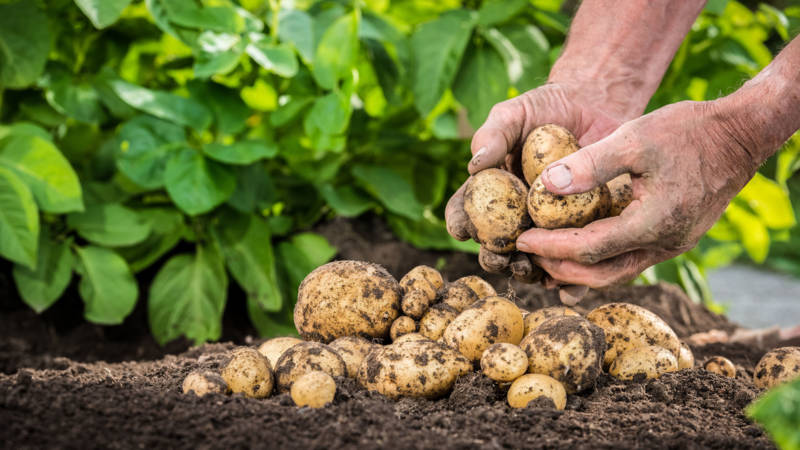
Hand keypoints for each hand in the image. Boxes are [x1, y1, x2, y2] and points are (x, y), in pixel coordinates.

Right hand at [445, 83, 624, 289]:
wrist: (596, 106)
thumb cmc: (546, 108)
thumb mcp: (515, 113)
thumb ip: (493, 134)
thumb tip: (475, 164)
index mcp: (491, 192)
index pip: (465, 212)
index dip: (460, 223)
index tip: (463, 229)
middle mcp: (515, 215)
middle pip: (496, 247)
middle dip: (494, 258)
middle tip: (501, 257)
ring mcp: (548, 227)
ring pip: (532, 262)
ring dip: (528, 273)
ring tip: (533, 270)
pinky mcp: (582, 232)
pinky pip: (573, 262)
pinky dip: (570, 282)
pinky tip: (570, 287)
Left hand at [515, 99, 759, 287]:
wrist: (740, 135)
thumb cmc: (688, 130)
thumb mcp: (635, 137)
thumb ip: (591, 163)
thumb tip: (546, 186)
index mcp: (653, 223)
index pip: (589, 248)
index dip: (551, 247)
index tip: (520, 240)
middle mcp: (664, 244)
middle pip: (600, 273)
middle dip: (559, 267)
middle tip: (527, 253)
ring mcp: (671, 245)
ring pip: (616, 272)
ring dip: (578, 269)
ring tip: (545, 257)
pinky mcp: (673, 238)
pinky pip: (629, 259)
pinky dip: (599, 259)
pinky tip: (577, 250)